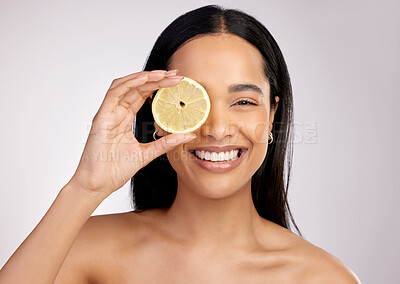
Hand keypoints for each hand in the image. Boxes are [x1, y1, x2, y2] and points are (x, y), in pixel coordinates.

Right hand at [69, 70, 195, 196]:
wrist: (98, 184)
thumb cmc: (116, 170)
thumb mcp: (148, 153)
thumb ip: (166, 142)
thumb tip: (188, 135)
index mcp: (125, 119)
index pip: (143, 95)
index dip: (159, 86)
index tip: (177, 82)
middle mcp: (116, 112)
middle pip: (137, 88)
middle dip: (157, 79)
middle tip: (176, 75)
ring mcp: (108, 113)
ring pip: (126, 85)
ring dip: (145, 77)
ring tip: (164, 74)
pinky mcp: (102, 116)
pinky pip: (114, 93)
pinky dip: (130, 84)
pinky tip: (145, 79)